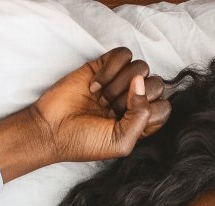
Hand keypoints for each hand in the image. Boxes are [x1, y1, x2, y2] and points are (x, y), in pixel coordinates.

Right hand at [31, 46, 171, 162]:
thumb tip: (141, 81)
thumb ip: (141, 116)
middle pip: (156, 84)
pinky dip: (110, 68)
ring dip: (119, 84)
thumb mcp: (121, 142)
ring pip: (141, 67)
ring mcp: (120, 82)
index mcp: (142, 122)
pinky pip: (122, 55)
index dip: (148, 111)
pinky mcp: (103, 66)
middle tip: (109, 110)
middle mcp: (134, 101)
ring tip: (100, 98)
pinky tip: (94, 85)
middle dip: (132, 98)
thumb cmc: (84, 142)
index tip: (124, 120)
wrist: (50, 129)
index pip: (164, 107)